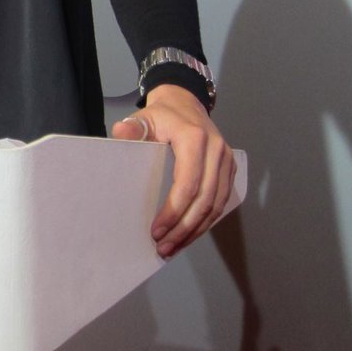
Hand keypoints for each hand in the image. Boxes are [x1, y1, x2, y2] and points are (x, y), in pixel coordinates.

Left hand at [111, 83, 235, 257]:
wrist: (184, 103)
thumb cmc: (161, 116)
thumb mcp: (142, 117)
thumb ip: (131, 127)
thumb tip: (121, 134)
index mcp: (195, 139)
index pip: (188, 184)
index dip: (174, 211)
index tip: (156, 230)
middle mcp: (216, 151)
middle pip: (204, 200)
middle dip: (184, 228)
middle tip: (164, 247)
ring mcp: (226, 161)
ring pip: (216, 206)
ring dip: (195, 231)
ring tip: (173, 247)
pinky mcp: (229, 170)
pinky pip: (220, 202)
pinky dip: (205, 222)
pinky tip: (188, 234)